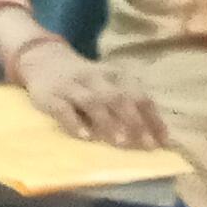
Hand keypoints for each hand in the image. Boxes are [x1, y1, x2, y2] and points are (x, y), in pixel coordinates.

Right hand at [14, 39, 166, 150]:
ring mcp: (73, 86)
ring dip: (109, 122)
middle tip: (145, 145)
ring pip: (93, 102)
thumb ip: (130, 104)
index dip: (152, 119)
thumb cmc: (88, 82)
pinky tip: (85, 137)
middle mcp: (97, 78)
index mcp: (117, 76)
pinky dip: (75, 123)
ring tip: (121, 142)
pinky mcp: (51, 96)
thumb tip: (156, 136)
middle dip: (134, 121)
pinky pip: (63, 109)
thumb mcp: (110, 86)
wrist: (44, 61)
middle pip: (119, 98)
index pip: (139, 96)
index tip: (162, 142)